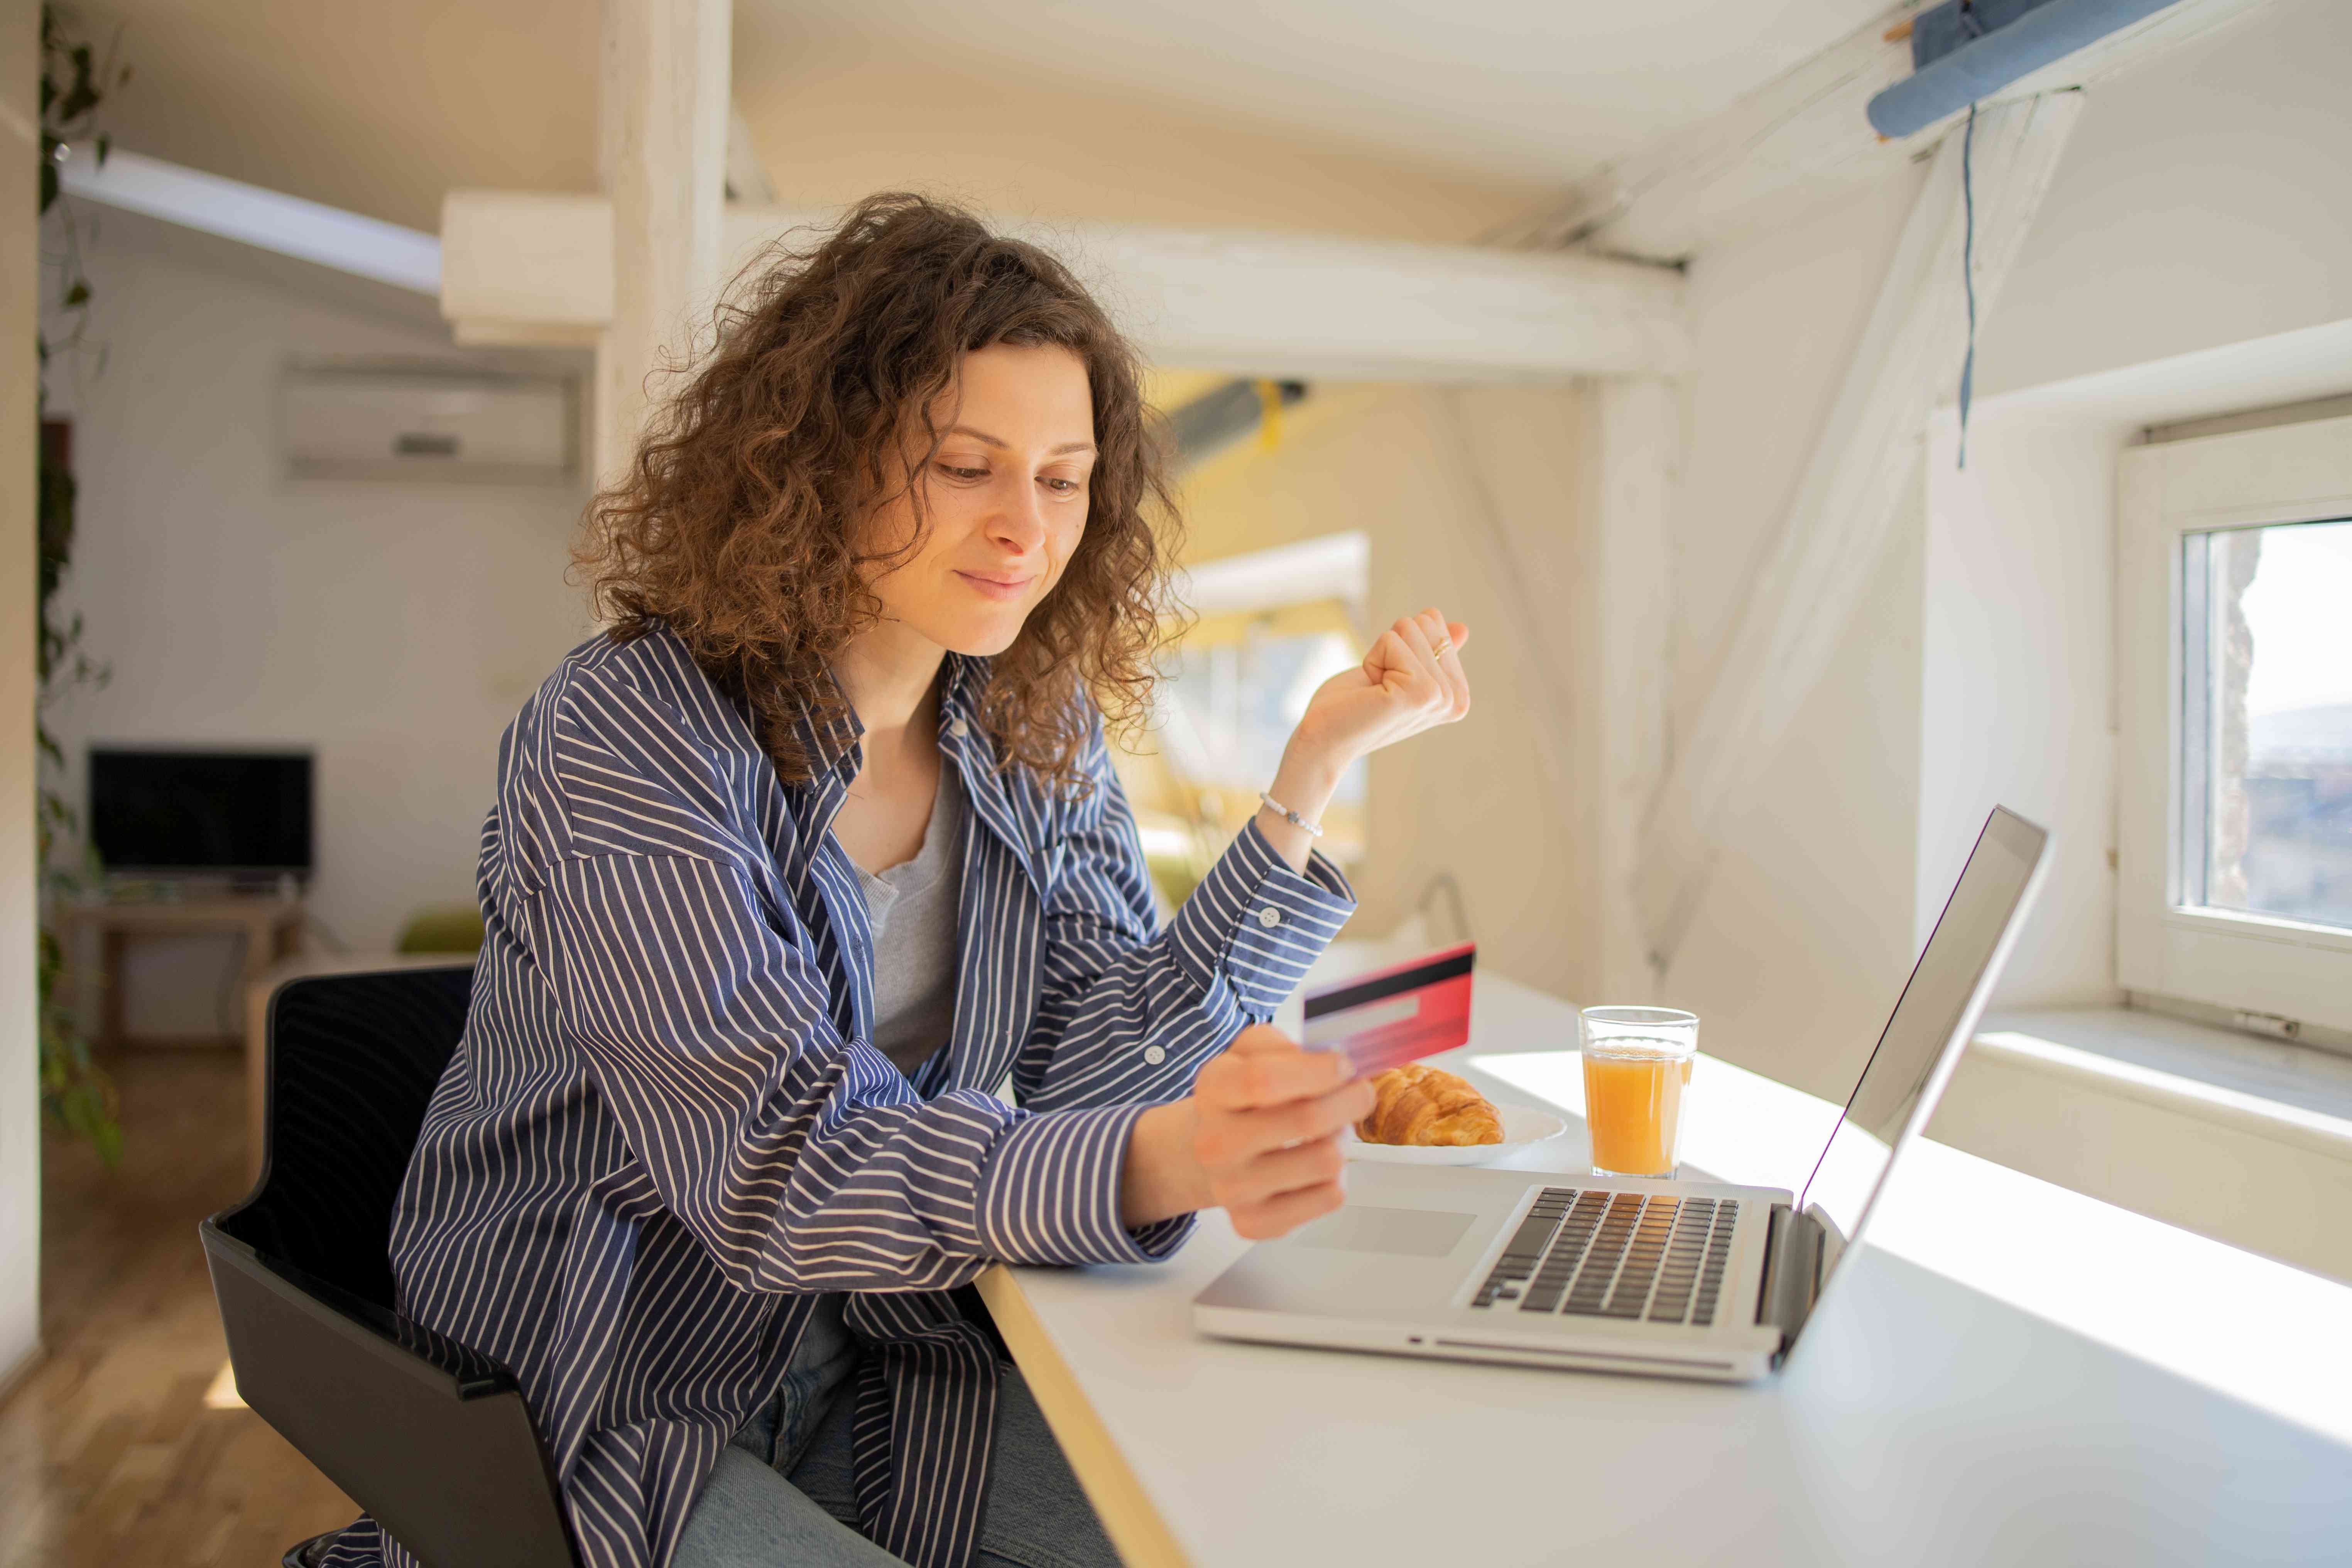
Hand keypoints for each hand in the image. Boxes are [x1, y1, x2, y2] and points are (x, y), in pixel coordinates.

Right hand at [1119, 1025, 1373, 1238]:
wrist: (1210, 1151)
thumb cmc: (1245, 1096)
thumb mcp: (1251, 1052)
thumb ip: (1288, 1045)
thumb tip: (1336, 1060)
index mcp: (1213, 1089)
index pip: (1264, 1080)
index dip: (1318, 1070)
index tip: (1344, 1066)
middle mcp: (1214, 1143)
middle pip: (1307, 1121)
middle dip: (1350, 1100)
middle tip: (1359, 1093)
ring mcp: (1232, 1189)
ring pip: (1326, 1161)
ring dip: (1342, 1139)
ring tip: (1329, 1131)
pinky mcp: (1254, 1224)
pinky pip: (1328, 1197)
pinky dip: (1335, 1177)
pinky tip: (1316, 1165)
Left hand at [1297, 606, 1471, 768]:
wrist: (1322, 739)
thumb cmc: (1353, 705)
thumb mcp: (1395, 670)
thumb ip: (1430, 653)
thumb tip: (1463, 629)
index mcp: (1457, 694)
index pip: (1435, 623)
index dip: (1400, 644)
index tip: (1388, 679)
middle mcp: (1455, 699)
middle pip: (1427, 621)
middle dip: (1392, 646)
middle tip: (1378, 684)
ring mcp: (1440, 698)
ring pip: (1409, 627)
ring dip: (1380, 654)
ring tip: (1374, 689)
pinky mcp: (1419, 694)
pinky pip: (1391, 641)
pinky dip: (1372, 660)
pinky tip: (1370, 692)